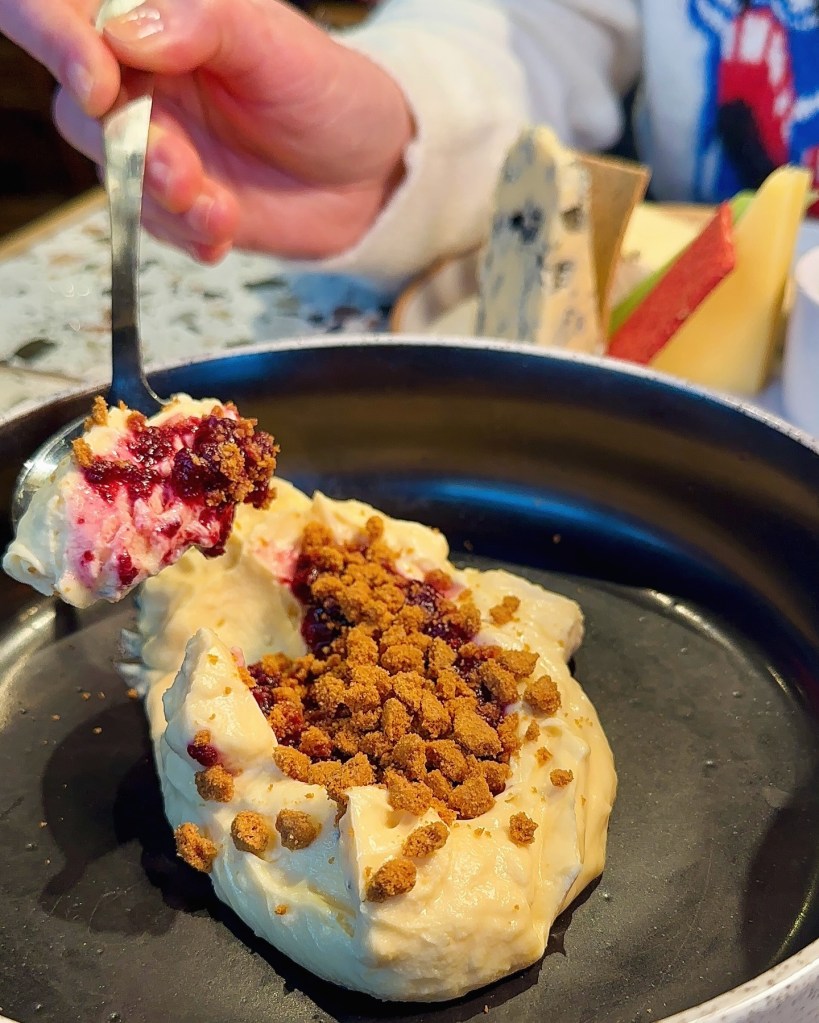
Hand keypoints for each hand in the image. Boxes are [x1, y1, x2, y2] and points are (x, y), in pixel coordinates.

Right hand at [0, 0, 413, 262]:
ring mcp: (157, 147)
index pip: (64, 13)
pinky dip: (187, 233)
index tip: (100, 85)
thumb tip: (124, 29)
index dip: (59, 42)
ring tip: (218, 208)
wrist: (371, 173)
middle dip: (129, 148)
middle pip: (80, 108)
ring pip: (113, 173)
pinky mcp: (178, 204)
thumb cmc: (328, 93)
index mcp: (153, 20)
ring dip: (160, 199)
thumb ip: (202, 24)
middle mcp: (143, 82)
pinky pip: (153, 224)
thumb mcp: (276, 43)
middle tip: (182, 171)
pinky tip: (223, 229)